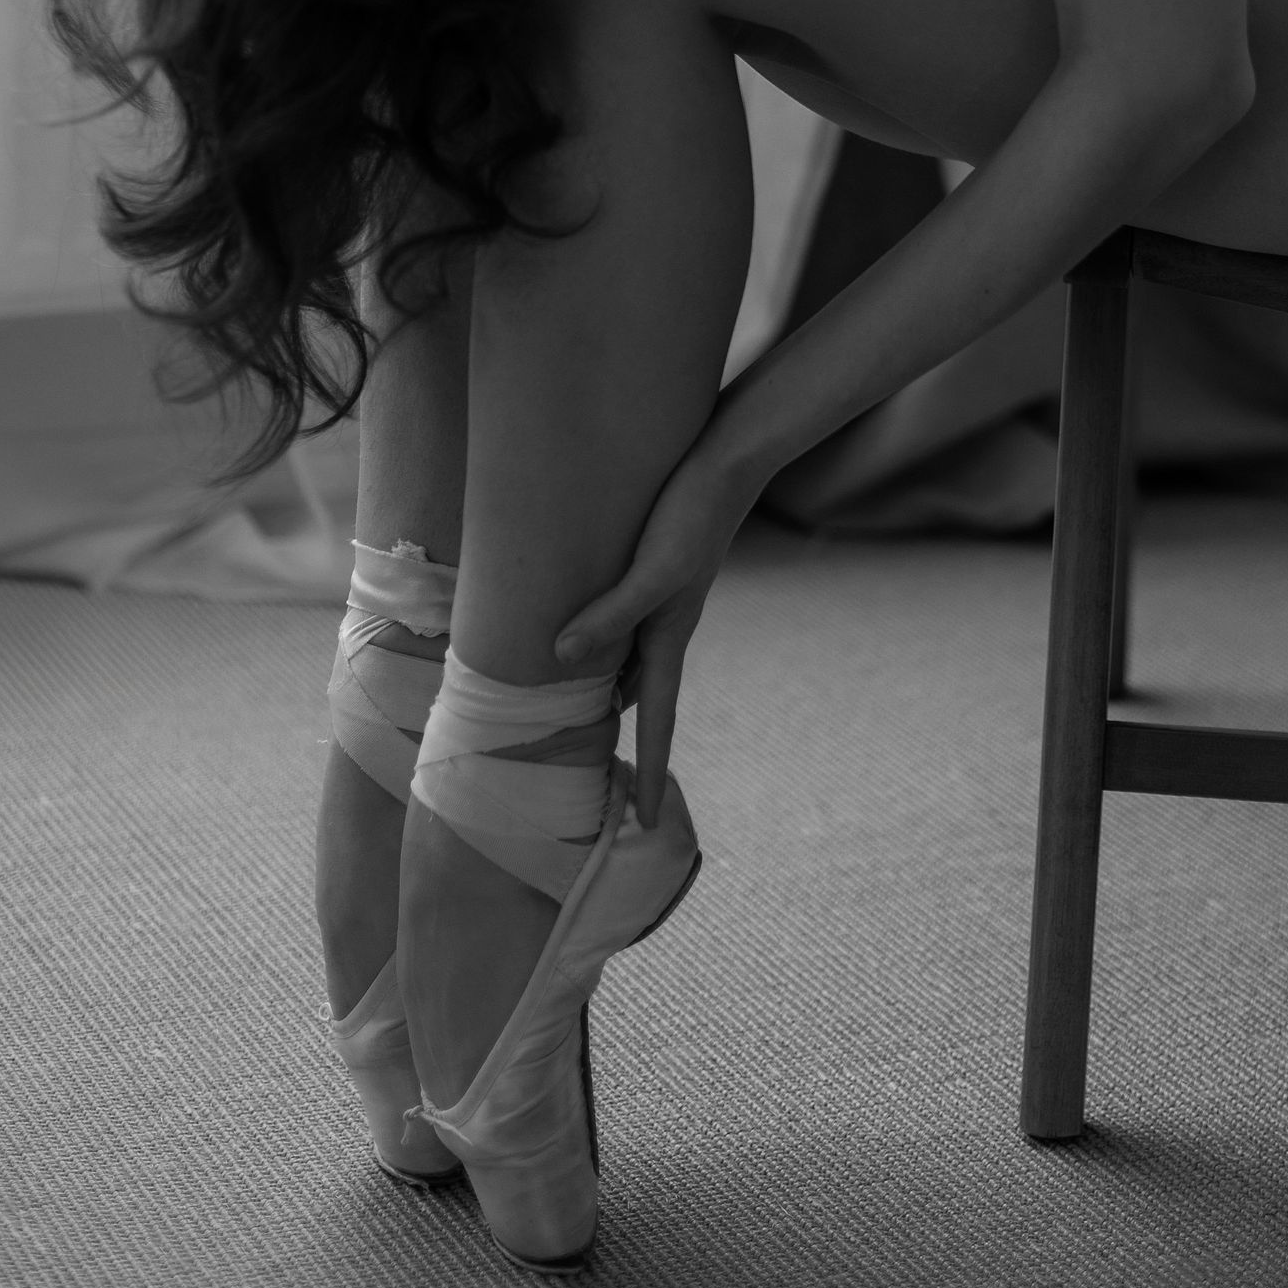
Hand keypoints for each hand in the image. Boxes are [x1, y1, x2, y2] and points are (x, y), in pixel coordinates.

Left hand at [554, 441, 752, 826]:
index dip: (652, 773)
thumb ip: (609, 613)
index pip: (658, 723)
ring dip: (607, 695)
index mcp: (670, 639)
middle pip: (640, 701)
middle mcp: (666, 628)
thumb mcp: (651, 570)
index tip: (647, 824)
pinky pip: (622, 627)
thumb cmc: (690, 515)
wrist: (726, 463)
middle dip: (627, 743)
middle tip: (597, 784)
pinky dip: (602, 649)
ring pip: (628, 664)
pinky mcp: (653, 572)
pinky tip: (578, 639)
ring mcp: (662, 602)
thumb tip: (560, 657)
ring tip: (572, 723)